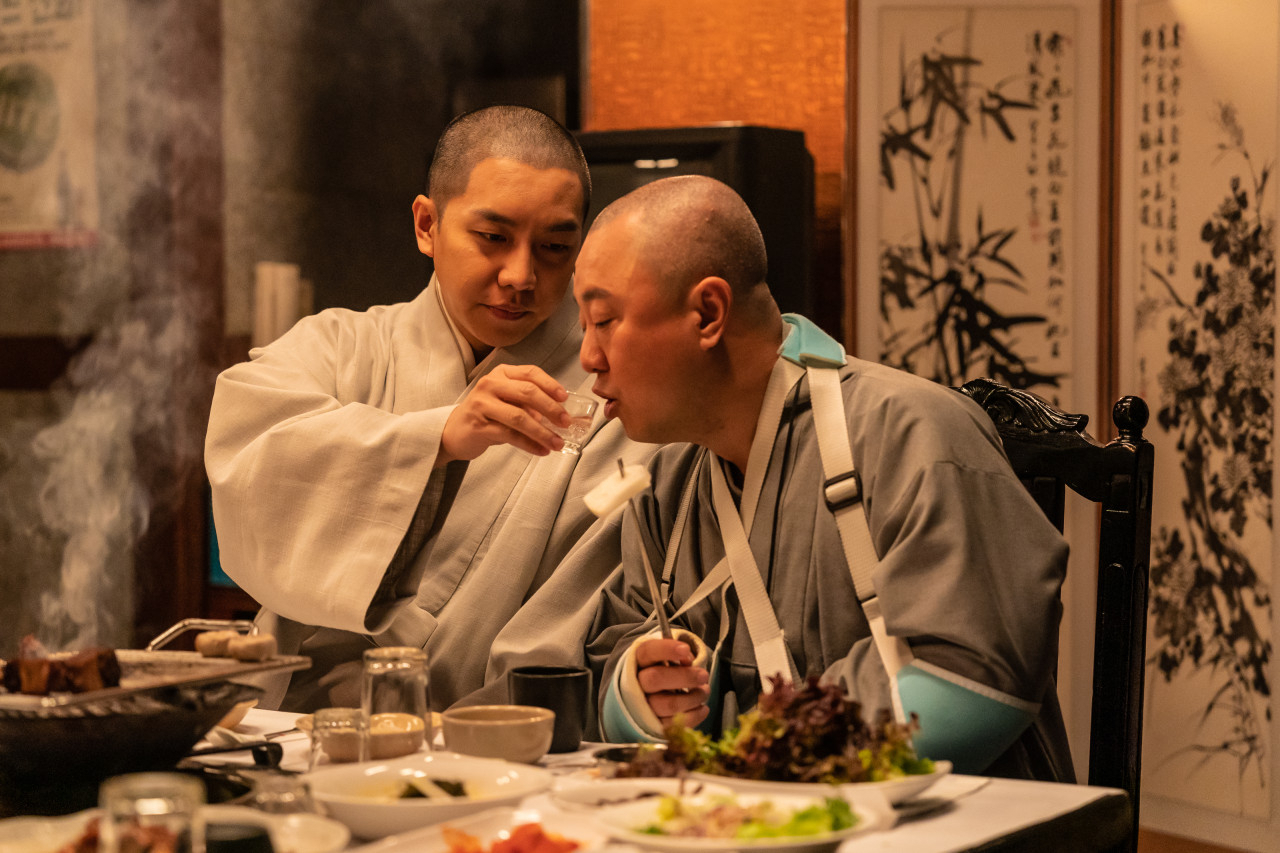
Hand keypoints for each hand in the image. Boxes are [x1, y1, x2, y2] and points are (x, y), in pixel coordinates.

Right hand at [438, 365, 570, 464]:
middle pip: (528, 393)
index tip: (565, 398)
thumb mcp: (508, 401)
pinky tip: (541, 450)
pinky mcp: (479, 426)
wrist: (455, 431)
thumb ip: (530, 403)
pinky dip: (529, 444)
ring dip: (542, 432)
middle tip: (566, 423)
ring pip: (520, 417)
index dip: (550, 385)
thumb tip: (561, 414)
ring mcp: (482, 404)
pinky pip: (510, 435)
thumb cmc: (487, 415)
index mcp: (501, 374)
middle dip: (551, 409)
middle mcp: (490, 384)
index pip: (530, 373)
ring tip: (557, 443)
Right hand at [635, 637, 710, 728]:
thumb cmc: (663, 671)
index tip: (685, 649)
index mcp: (638, 662)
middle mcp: (637, 684)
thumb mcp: (668, 658)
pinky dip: (693, 716)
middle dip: (684, 676)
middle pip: (656, 678)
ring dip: (693, 698)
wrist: (646, 697)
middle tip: (704, 675)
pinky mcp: (653, 726)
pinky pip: (674, 725)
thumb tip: (688, 661)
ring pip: (668, 704)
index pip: (648, 652)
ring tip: (704, 691)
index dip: (666, 649)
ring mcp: (643, 707)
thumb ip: (678, 656)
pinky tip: (702, 709)